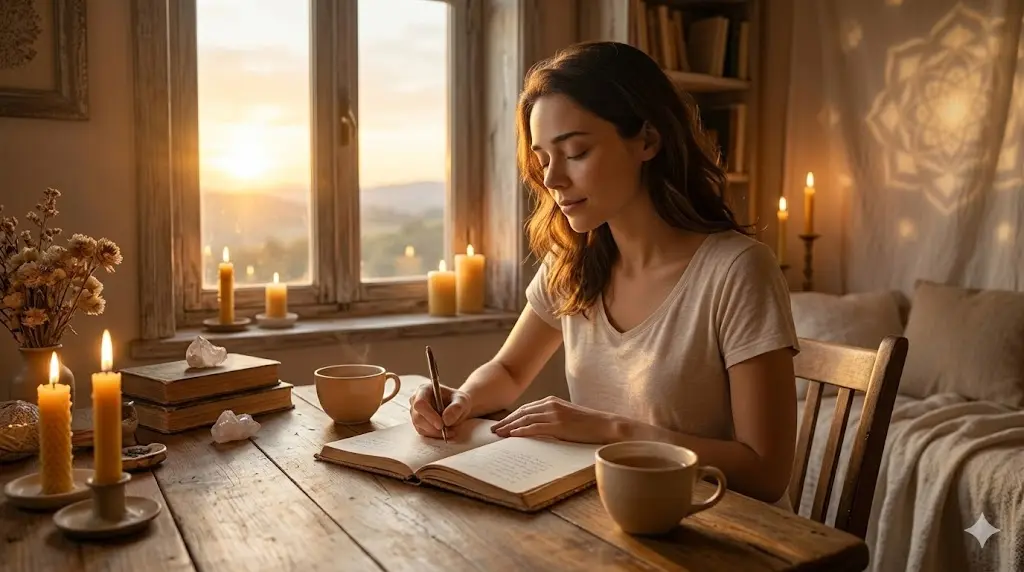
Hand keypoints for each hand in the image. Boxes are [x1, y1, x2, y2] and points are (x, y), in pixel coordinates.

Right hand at [409, 382, 472, 437]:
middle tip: (448, 431)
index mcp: (424, 390)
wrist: (458, 408)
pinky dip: (435, 435)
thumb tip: (445, 420)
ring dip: (436, 432)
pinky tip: (446, 432)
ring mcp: (415, 413)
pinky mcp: (418, 423)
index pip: (420, 403)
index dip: (429, 415)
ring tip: (451, 431)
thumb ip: (456, 408)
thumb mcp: (462, 401)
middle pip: (417, 417)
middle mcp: (416, 400)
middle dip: (433, 427)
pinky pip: (424, 433)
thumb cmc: (458, 401)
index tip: (441, 424)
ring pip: (420, 427)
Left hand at [490, 396, 622, 443]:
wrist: (605, 425)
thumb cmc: (588, 425)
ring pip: (525, 419)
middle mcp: (550, 405)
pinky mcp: (558, 425)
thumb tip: (537, 428)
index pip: (526, 408)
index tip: (500, 424)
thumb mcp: (567, 417)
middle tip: (493, 431)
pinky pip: (535, 428)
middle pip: (522, 412)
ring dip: (509, 427)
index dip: (511, 416)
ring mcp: (554, 414)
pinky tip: (512, 436)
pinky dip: (521, 431)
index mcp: (552, 401)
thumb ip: (552, 419)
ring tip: (498, 435)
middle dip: (506, 421)